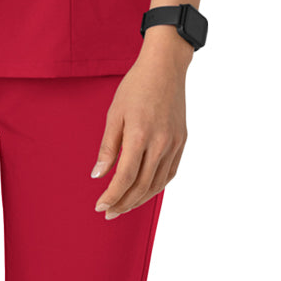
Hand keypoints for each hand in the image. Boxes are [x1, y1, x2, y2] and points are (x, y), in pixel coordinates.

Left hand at [91, 29, 190, 218]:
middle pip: (142, 186)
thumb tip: (98, 175)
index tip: (99, 206)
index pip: (125, 177)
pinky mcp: (182, 141)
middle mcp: (160, 143)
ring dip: (139, 200)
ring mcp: (174, 143)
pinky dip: (156, 187)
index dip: (112, 195)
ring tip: (123, 207)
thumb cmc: (136, 87)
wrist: (166, 67)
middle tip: (108, 212)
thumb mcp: (114, 114)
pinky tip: (144, 192)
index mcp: (140, 135)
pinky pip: (170, 173)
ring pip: (157, 184)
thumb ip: (108, 147)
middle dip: (123, 203)